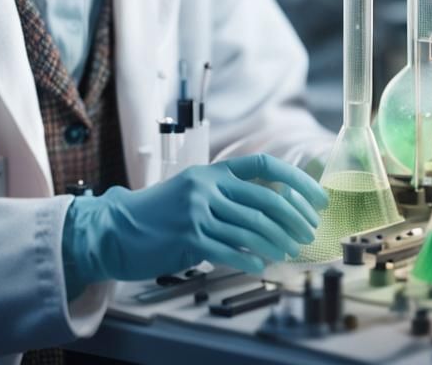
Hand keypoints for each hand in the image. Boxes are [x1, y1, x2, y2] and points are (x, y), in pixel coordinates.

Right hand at [61, 153, 327, 298]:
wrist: (116, 230)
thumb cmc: (159, 214)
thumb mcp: (192, 191)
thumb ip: (226, 194)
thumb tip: (273, 203)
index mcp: (211, 171)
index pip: (263, 165)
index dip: (295, 180)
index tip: (315, 198)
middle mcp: (206, 186)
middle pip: (265, 199)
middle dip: (293, 218)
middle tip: (308, 234)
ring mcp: (197, 211)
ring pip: (252, 228)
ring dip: (277, 243)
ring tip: (289, 252)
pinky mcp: (189, 238)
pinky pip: (230, 250)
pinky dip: (250, 259)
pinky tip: (262, 265)